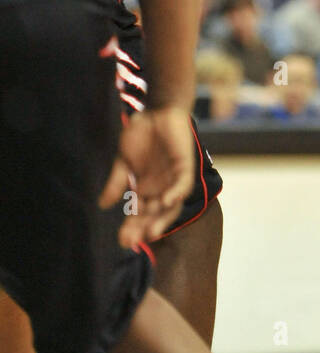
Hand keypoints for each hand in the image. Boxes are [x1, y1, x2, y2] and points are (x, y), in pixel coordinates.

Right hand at [99, 107, 193, 245]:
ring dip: (162, 219)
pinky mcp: (185, 167)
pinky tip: (166, 201)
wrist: (156, 111)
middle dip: (143, 229)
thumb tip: (102, 205)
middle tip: (132, 241)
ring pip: (170, 206)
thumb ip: (116, 182)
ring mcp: (173, 179)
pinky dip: (175, 194)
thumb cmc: (140, 135)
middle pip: (154, 215)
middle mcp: (160, 189)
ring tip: (151, 233)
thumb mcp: (123, 161)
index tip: (122, 241)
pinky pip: (183, 185)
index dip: (131, 228)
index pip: (138, 214)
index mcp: (145, 189)